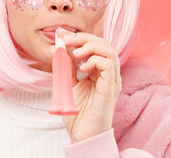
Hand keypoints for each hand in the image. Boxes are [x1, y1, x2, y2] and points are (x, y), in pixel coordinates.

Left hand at [50, 28, 121, 142]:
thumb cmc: (77, 113)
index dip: (79, 37)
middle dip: (84, 38)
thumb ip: (66, 65)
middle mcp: (109, 74)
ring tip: (76, 54)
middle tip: (67, 40)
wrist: (81, 135)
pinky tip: (83, 68)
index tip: (61, 35)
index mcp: (99, 71)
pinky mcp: (111, 88)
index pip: (95, 45)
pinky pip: (108, 65)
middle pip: (104, 43)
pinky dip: (95, 60)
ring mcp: (111, 80)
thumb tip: (58, 47)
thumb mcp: (67, 83)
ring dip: (91, 46)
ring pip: (110, 50)